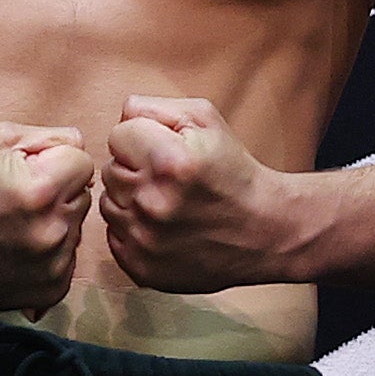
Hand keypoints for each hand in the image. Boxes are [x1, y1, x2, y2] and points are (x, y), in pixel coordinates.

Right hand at [0, 123, 94, 312]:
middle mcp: (52, 231)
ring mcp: (52, 266)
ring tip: (14, 226)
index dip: (55, 161)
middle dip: (57, 192)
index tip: (28, 171)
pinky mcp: (50, 290)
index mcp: (41, 190)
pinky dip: (49, 254)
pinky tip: (17, 249)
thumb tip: (82, 145)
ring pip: (75, 229)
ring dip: (54, 223)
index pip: (83, 162)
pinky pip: (68, 260)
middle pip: (82, 196)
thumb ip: (51, 136)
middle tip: (17, 199)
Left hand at [99, 96, 309, 295]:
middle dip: (135, 168)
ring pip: (109, 203)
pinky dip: (133, 229)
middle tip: (170, 178)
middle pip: (110, 169)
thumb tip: (120, 116)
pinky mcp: (141, 268)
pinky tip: (163, 226)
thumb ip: (154, 108)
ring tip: (168, 202)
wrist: (265, 232)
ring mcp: (145, 241)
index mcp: (169, 162)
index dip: (142, 138)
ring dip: (131, 199)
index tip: (166, 151)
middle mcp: (153, 203)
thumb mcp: (206, 120)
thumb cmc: (234, 171)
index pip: (118, 135)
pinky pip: (114, 235)